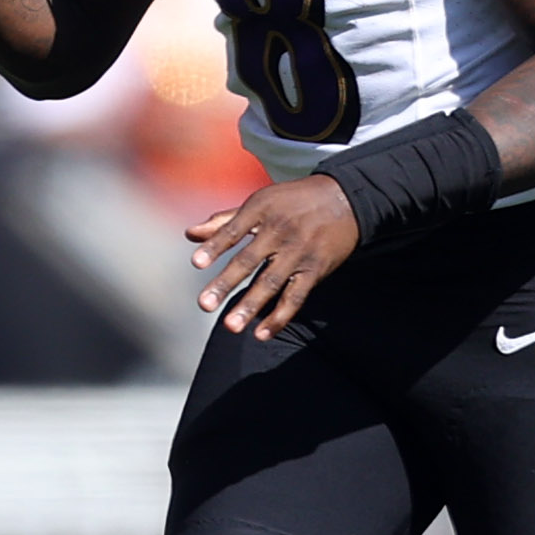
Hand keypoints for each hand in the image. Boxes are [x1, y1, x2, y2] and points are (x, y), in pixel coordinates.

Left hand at [189, 175, 359, 339]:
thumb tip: (189, 234)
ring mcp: (298, 253)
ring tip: (231, 327)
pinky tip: (261, 334)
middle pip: (248, 261)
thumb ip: (225, 222)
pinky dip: (280, 316)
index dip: (215, 246)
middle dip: (225, 283)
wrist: (345, 200)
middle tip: (204, 305)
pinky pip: (296, 297)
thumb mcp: (261, 203)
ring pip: (271, 283)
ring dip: (250, 306)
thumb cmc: (294, 202)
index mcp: (262, 211)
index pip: (233, 231)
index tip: (196, 263)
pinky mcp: (315, 270)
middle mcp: (280, 232)